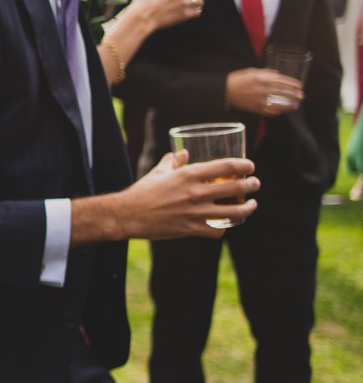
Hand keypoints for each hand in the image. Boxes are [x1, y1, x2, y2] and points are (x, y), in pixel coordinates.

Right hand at [119, 150, 258, 238]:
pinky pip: (218, 230)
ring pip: (234, 211)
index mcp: (189, 175)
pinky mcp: (192, 229)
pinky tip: (225, 224)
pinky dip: (224, 227)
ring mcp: (196, 212)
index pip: (227, 165)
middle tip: (255, 184)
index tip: (250, 166)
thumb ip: (173, 161)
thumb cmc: (142, 191)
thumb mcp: (158, 172)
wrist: (128, 215)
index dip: (244, 165)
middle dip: (252, 185)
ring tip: (251, 205)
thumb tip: (183, 152)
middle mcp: (196, 192)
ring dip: (248, 207)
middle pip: (237, 187)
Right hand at [226, 68, 302, 115]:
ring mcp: (259, 100)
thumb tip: (278, 74)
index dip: (293, 84)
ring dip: (289, 105)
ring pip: (278, 104)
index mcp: (261, 78)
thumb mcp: (251, 71)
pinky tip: (282, 111)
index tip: (300, 86)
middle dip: (294, 95)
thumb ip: (266, 72)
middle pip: (283, 92)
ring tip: (296, 105)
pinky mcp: (255, 108)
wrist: (224, 90)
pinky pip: (270, 112)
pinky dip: (278, 112)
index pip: (282, 81)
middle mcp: (262, 89)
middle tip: (301, 96)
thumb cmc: (237, 79)